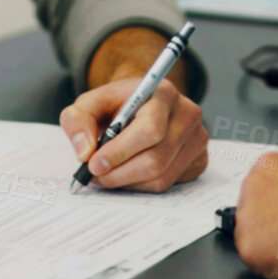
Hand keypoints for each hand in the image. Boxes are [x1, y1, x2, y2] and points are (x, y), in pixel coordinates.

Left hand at [57, 75, 207, 191]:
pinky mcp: (199, 159)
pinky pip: (169, 184)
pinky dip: (142, 186)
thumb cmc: (117, 105)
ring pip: (161, 176)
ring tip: (108, 174)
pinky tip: (129, 173)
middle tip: (95, 175)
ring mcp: (197, 138)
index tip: (94, 164)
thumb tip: (85, 151)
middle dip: (119, 173)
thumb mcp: (90, 103)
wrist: (141, 105)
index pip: (149, 129)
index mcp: (163, 93)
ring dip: (128, 182)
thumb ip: (78, 120)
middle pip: (155, 158)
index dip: (120, 151)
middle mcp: (187, 114)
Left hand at [234, 153, 277, 278]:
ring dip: (269, 244)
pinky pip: (256, 260)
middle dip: (269, 224)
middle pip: (252, 210)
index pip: (260, 187)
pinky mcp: (249, 246)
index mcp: (268, 165)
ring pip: (251, 236)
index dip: (275, 205)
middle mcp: (251, 186)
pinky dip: (272, 264)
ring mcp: (247, 217)